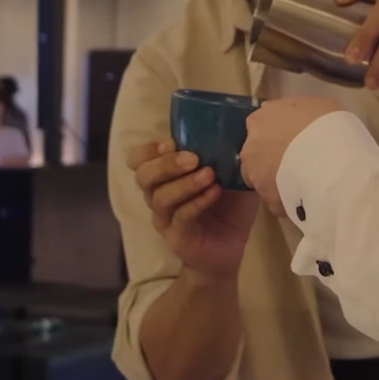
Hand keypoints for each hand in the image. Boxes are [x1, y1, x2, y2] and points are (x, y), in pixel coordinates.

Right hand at [126, 140, 258, 280]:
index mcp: (164, 177)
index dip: (149, 149)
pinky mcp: (177, 237)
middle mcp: (158, 196)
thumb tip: (239, 130)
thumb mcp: (231, 176)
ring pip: (160, 197)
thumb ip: (228, 155)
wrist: (231, 249)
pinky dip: (197, 202)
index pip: (138, 160)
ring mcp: (165, 218)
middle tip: (194, 158)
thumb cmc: (227, 207)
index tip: (171, 142)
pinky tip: (215, 192)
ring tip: (209, 175)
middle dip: (166, 163)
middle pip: (144, 176)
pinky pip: (181, 217)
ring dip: (184, 183)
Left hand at [239, 97, 344, 215]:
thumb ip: (295, 114)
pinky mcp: (270, 201)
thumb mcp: (313, 105)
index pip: (258, 128)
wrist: (331, 155)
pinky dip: (290, 202)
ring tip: (305, 183)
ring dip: (279, 182)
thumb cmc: (325, 122)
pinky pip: (279, 203)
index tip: (292, 139)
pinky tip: (309, 198)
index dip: (275, 134)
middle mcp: (250, 149)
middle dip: (271, 160)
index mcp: (259, 121)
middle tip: (297, 162)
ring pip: (264, 182)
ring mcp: (257, 177)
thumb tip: (293, 122)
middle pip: (256, 157)